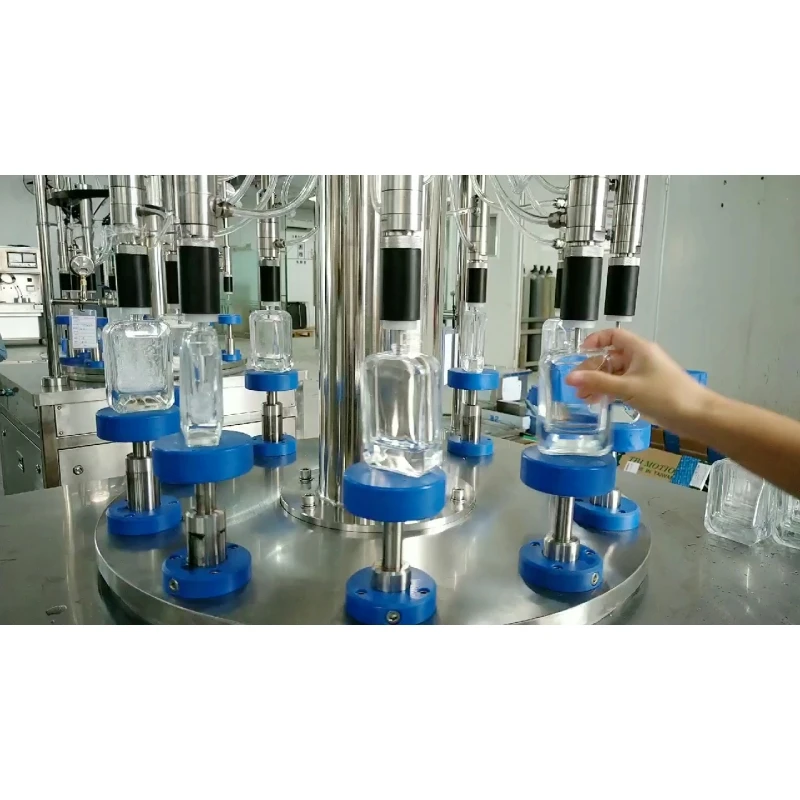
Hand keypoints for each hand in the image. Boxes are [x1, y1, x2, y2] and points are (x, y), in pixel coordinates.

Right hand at [565, 328, 707, 433]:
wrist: (695, 415)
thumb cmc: (663, 395)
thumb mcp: (627, 388)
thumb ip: (598, 382)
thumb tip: (570, 377)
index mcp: (638, 349)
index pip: (613, 336)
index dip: (595, 341)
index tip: (579, 354)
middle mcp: (640, 358)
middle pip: (610, 358)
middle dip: (592, 370)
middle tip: (576, 386)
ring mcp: (643, 375)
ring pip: (614, 374)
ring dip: (598, 384)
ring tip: (583, 398)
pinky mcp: (645, 390)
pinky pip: (622, 386)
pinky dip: (609, 392)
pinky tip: (598, 402)